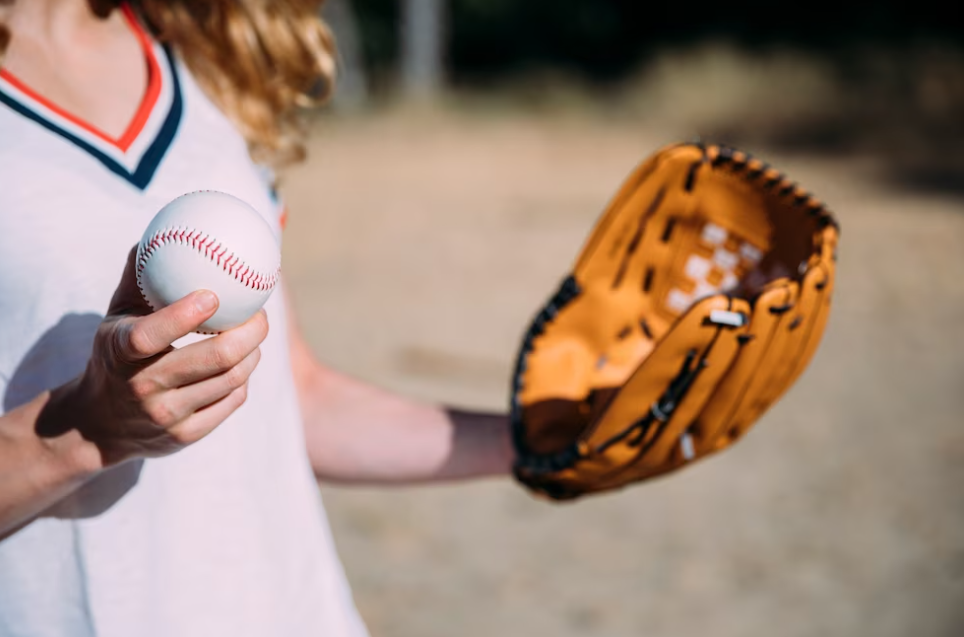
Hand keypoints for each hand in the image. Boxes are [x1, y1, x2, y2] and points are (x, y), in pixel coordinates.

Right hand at [45, 248, 268, 467]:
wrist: (97, 425)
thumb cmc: (116, 354)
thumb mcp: (115, 316)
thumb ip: (138, 277)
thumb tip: (164, 230)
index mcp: (119, 353)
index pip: (149, 337)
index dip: (183, 316)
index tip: (213, 294)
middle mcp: (142, 388)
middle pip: (214, 359)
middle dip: (250, 332)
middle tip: (261, 314)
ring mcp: (166, 416)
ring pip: (232, 379)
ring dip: (253, 353)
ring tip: (255, 334)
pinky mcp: (186, 437)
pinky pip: (233, 400)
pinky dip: (244, 379)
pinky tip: (243, 363)